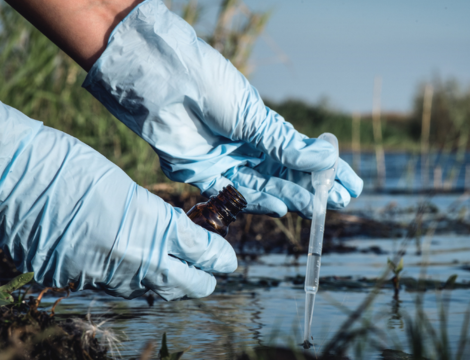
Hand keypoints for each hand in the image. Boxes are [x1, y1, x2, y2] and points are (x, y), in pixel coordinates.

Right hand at [0, 102, 236, 299]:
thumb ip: (156, 219)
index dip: (220, 257)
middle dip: (204, 278)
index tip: (227, 258)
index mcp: (152, 227)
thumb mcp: (126, 188)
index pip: (203, 253)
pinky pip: (118, 289)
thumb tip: (177, 237)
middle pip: (187, 286)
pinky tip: (135, 267)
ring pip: (153, 292)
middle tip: (210, 267)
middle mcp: (133, 260)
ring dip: (171, 283)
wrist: (14, 176)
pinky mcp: (77, 281)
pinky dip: (134, 281)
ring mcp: (104, 276)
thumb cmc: (72, 166)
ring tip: (177, 269)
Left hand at [83, 0, 362, 217]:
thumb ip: (284, 144)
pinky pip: (236, 195)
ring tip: (317, 207)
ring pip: (266, 187)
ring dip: (292, 198)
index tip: (352, 184)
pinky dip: (259, 202)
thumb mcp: (253, 116)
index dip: (328, 170)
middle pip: (287, 175)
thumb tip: (327, 158)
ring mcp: (227, 162)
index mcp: (262, 128)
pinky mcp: (204, 176)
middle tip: (341, 202)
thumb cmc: (209, 86)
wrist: (163, 82)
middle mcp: (247, 147)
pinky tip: (282, 208)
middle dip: (315, 189)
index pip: (303, 154)